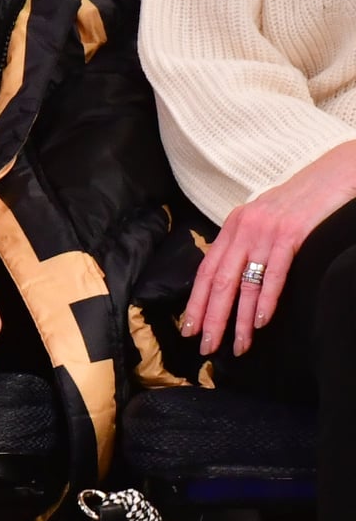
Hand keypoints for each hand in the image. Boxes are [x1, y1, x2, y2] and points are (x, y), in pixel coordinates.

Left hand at [182, 138, 355, 356]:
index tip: (188, 328)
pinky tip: (259, 322)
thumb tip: (234, 280)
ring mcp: (266, 232)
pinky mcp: (291, 234)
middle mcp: (242, 229)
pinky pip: (274, 273)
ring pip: (244, 283)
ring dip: (238, 319)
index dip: (195, 301)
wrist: (331, 174)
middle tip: (204, 346)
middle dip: (209, 317)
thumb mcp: (264, 221)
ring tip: (236, 345)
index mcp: (233, 227)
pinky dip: (266, 299)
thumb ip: (248, 245)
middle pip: (218, 281)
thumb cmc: (300, 203)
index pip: (205, 270)